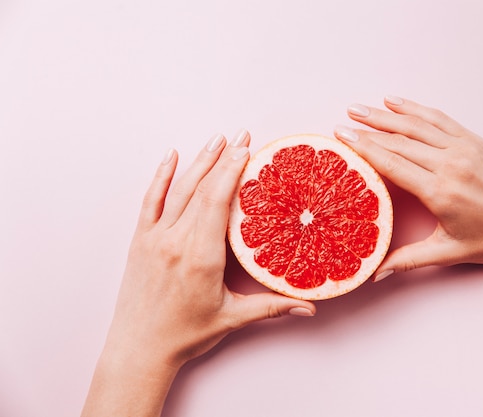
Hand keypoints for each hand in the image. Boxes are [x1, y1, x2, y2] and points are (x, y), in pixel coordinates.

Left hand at [82, 130, 314, 416]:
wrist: (139, 350)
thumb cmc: (185, 335)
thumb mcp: (232, 319)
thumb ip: (272, 306)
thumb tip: (309, 305)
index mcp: (201, 257)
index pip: (218, 202)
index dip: (233, 171)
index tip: (247, 149)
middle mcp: (176, 241)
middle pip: (202, 189)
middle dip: (223, 159)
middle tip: (241, 135)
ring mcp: (155, 238)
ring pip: (179, 190)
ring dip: (199, 161)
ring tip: (216, 139)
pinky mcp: (140, 241)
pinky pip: (150, 201)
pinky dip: (160, 177)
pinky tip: (170, 156)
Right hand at [333, 97, 482, 277]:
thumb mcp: (447, 252)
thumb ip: (408, 260)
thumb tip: (375, 274)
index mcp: (440, 192)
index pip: (392, 163)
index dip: (364, 149)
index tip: (342, 139)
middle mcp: (450, 164)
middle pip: (399, 141)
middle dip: (367, 130)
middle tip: (342, 123)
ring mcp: (464, 148)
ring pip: (417, 125)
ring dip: (385, 115)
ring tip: (360, 108)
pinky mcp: (474, 140)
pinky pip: (439, 118)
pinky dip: (415, 108)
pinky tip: (395, 102)